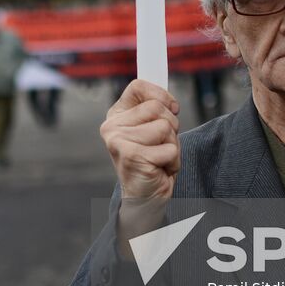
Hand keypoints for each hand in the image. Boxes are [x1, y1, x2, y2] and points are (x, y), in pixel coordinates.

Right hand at [101, 80, 180, 250]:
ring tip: (160, 158)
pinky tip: (159, 169)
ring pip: (165, 128)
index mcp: (116, 115)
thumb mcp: (153, 129)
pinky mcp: (131, 156)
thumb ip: (157, 110)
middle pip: (157, 108)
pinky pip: (169, 149)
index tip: (170, 109)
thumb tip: (171, 100)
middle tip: (161, 145)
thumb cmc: (152, 162)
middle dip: (171, 127)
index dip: (161, 96)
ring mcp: (119, 141)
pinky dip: (172, 161)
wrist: (145, 198)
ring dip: (172, 146)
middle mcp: (112, 126)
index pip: (139, 86)